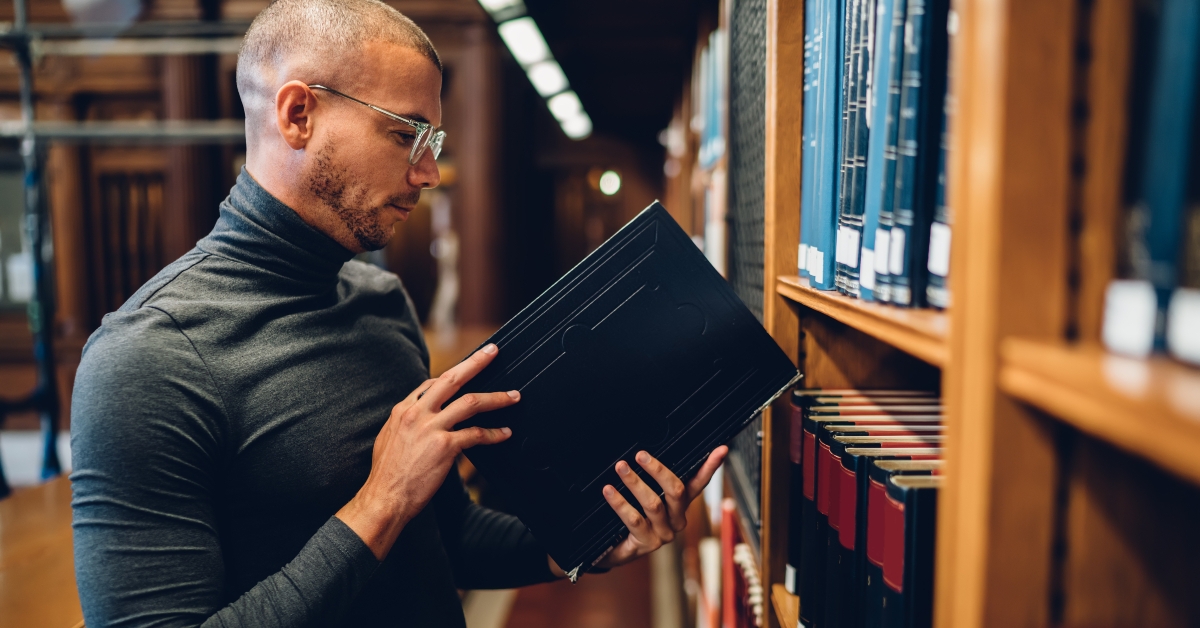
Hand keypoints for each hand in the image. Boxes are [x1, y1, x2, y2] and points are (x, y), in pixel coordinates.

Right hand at [337, 344, 518, 559]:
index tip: (468, 372)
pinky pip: (476, 434)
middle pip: (452, 379)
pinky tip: (504, 433)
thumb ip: (406, 422)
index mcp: (403, 410)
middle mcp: (417, 413)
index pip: (432, 383)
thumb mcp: (388, 438)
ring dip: (496, 398)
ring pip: (470, 402)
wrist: (385, 498)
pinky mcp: (445, 446)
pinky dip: (494, 433)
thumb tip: (420, 417)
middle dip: (476, 362)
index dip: (453, 376)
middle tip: (492, 352)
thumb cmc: (387, 475)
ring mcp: (431, 428)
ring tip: (513, 396)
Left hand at [592, 445, 727, 569]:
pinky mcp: (647, 543)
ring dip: (635, 482)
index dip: (710, 466)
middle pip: (676, 491)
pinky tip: (609, 491)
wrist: (614, 548)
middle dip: (658, 470)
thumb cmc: (631, 517)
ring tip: (621, 467)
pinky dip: (620, 502)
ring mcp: (664, 533)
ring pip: (653, 504)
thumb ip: (652, 480)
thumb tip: (646, 452)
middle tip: (640, 455)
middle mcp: (677, 519)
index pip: (699, 482)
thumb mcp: (645, 496)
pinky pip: (634, 519)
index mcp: (681, 504)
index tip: (721, 449)